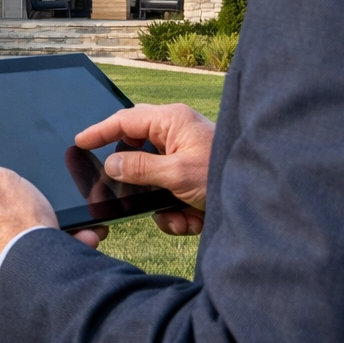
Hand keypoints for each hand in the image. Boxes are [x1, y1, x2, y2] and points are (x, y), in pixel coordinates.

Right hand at [75, 104, 214, 236]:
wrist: (264, 198)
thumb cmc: (223, 175)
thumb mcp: (176, 174)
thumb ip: (139, 167)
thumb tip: (111, 163)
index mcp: (171, 122)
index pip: (125, 120)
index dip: (99, 131)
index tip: (79, 142)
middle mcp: (177, 135)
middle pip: (138, 153)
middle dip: (137, 182)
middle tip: (124, 194)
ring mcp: (185, 158)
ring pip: (153, 181)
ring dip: (162, 206)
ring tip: (181, 216)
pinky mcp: (192, 179)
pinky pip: (170, 195)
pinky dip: (177, 213)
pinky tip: (195, 221)